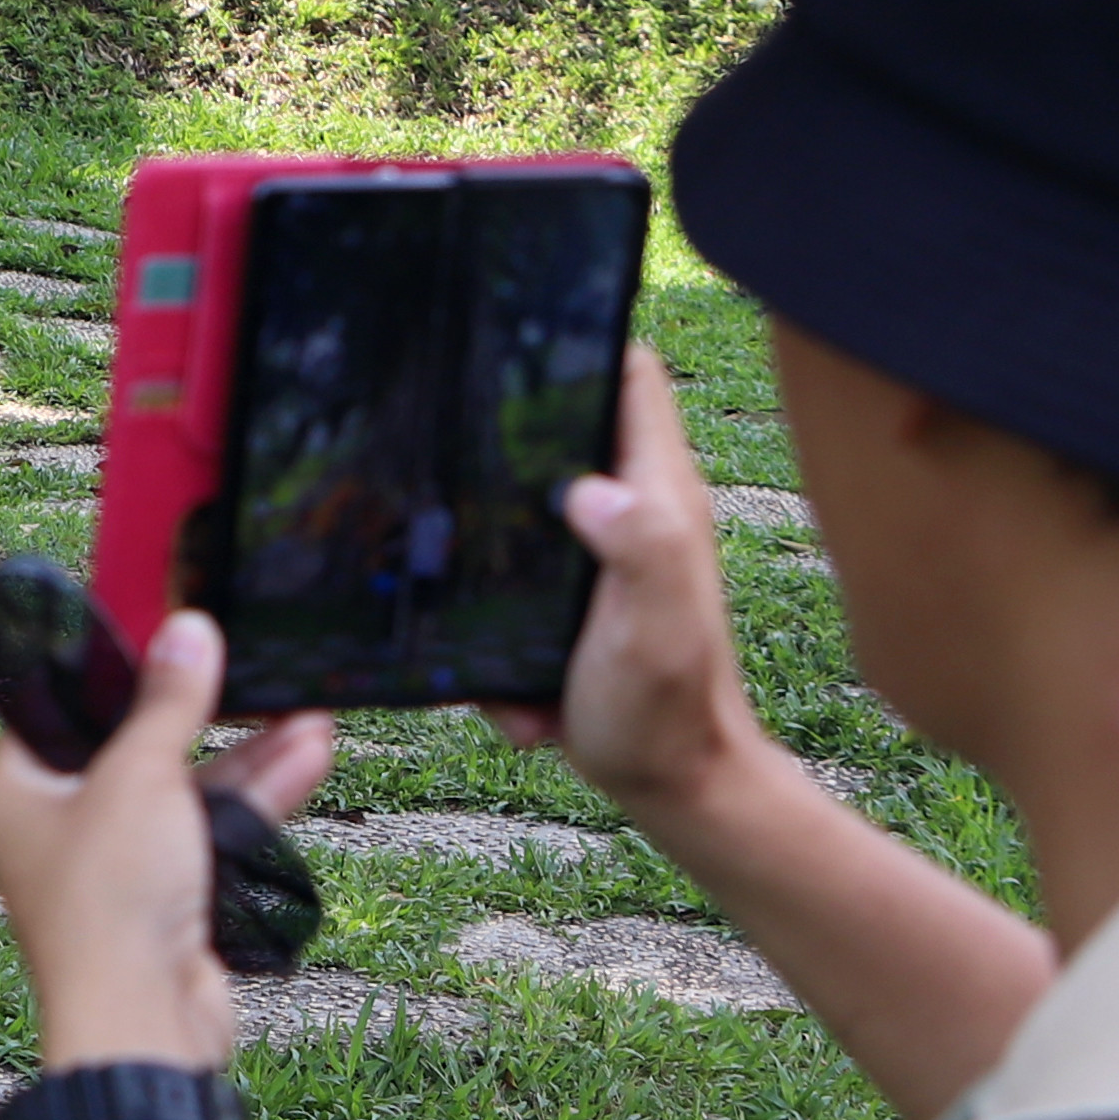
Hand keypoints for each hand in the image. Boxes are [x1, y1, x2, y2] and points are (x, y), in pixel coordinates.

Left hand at [0, 610, 332, 1070]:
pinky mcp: (163, 899)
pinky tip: (308, 757)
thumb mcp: (140, 778)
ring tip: (312, 714)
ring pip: (183, 791)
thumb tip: (186, 631)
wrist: (142, 1023)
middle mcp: (56, 826)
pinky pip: (210, 832)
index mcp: (16, 790)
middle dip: (204, 713)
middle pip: (133, 747)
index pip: (60, 706)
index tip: (166, 629)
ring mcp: (113, 865)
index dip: (114, 669)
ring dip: (247, 754)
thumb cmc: (109, 902)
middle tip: (251, 668)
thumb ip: (167, 704)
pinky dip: (254, 800)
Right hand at [476, 344, 762, 820]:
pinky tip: (502, 665)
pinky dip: (498, 598)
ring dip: (489, 519)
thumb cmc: (664, 714)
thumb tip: (593, 489)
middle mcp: (637, 511)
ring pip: (534, 493)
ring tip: (449, 546)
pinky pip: (522, 566)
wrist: (673, 788)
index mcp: (659, 501)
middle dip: (513, 420)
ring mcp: (607, 552)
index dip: (584, 340)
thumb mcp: (653, 634)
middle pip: (572, 422)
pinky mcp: (580, 593)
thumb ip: (641, 553)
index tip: (521, 331)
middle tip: (445, 430)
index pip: (632, 378)